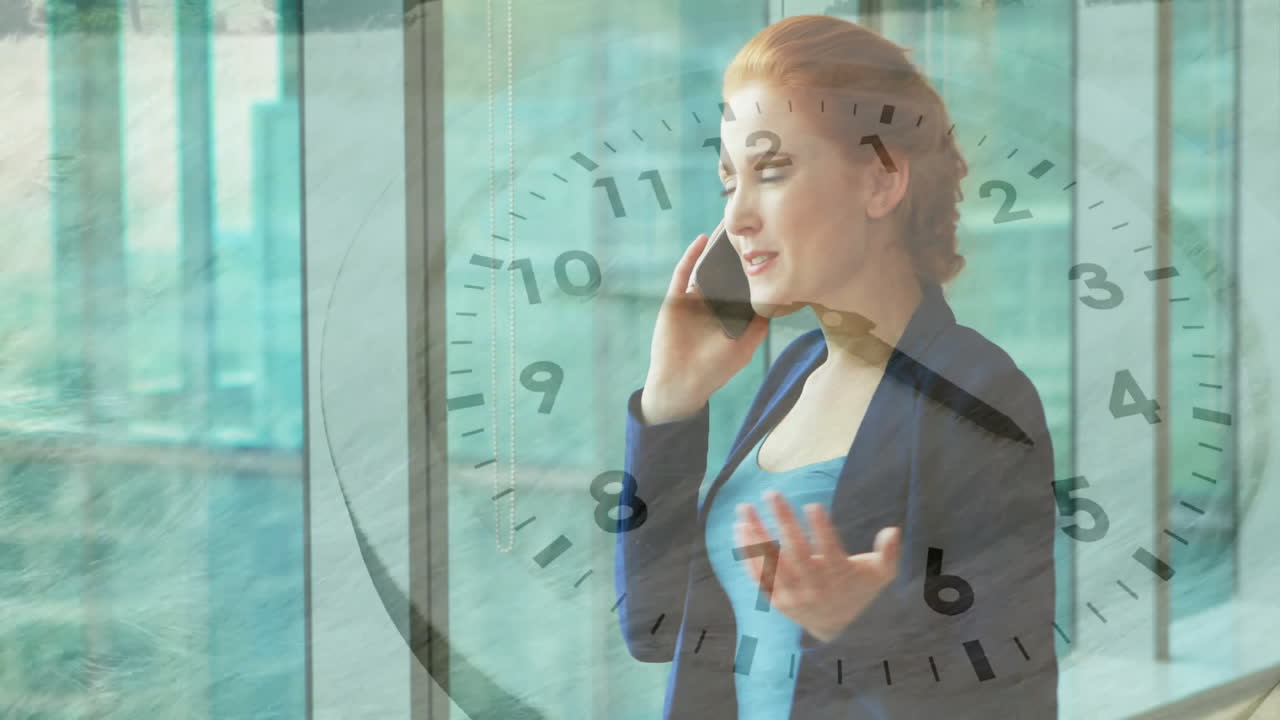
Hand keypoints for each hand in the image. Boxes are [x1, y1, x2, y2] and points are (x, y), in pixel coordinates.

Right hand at [644, 221, 768, 406]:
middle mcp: (711, 303)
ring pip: (705, 267)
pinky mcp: (676, 300)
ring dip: (714, 248)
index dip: (752, 268)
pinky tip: (703, 240)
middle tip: (750, 226)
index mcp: (728, 313)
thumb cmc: (714, 370)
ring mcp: (693, 300)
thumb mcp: (744, 348)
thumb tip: (776, 301)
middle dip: (735, 251)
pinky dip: (691, 255)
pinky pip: (683, 273)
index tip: (768, 246)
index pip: (742, 285)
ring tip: (728, 224)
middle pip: (724, 271)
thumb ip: (759, 326)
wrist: (681, 383)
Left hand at [733, 490, 900, 642]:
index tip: (813, 505)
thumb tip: (893, 530)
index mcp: (838, 576)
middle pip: (795, 551)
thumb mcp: (879, 574)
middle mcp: (813, 587)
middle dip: (783, 520)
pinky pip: (758, 576)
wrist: (837, 627)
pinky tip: (740, 530)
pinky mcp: (776, 600)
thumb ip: (889, 554)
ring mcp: (792, 594)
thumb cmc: (858, 590)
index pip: (829, 549)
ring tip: (745, 510)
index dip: (822, 528)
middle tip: (772, 493)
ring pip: (771, 562)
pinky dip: (748, 555)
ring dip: (756, 535)